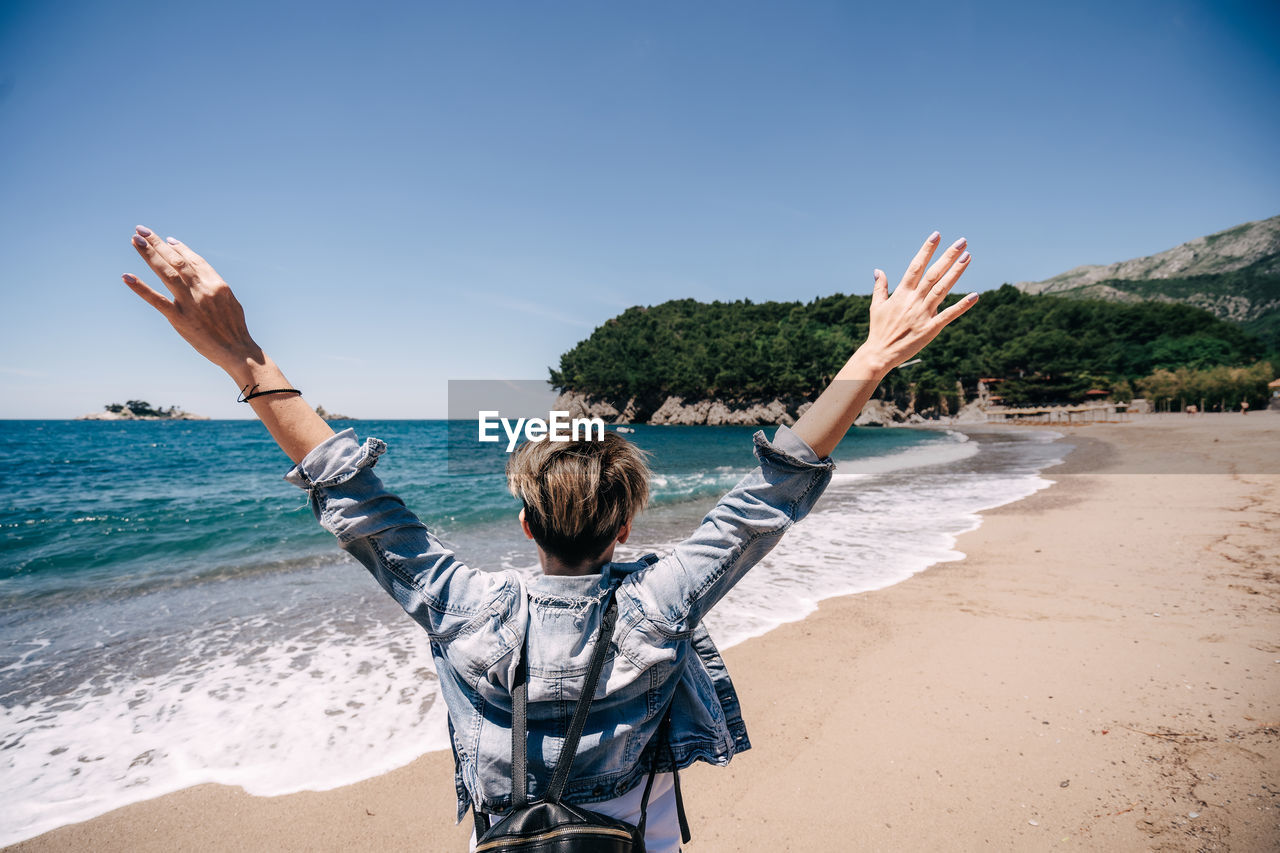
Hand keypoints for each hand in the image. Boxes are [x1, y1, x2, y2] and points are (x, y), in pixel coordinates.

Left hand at [121, 225, 264, 375]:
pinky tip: (127, 277)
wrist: (239, 351)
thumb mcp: (231, 301)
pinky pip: (157, 301)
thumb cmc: (236, 329)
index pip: (194, 260)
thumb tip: (203, 275)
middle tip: (141, 230)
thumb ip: (216, 286)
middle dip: (158, 244)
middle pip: (177, 261)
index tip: (166, 240)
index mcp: (217, 284)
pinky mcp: (180, 319)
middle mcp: (203, 289)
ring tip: (135, 240)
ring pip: (166, 273)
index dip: (179, 249)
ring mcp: (190, 303)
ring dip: (149, 255)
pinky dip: (141, 288)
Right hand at [857, 231, 976, 371]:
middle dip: (948, 256)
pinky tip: (975, 296)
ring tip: (968, 257)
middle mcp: (913, 301)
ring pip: (942, 289)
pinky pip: (948, 315)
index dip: (927, 250)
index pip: (916, 266)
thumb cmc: (879, 330)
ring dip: (956, 273)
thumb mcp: (876, 306)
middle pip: (933, 274)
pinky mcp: (930, 329)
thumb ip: (880, 287)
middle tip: (962, 241)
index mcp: (901, 294)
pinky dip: (962, 306)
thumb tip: (878, 270)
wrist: (879, 354)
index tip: (937, 235)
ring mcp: (923, 314)